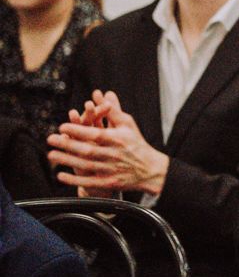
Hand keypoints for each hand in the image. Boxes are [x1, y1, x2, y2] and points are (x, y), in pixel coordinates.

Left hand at [47, 90, 168, 195]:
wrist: (150, 169)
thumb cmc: (136, 144)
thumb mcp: (127, 124)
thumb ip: (112, 109)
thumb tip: (103, 94)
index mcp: (118, 139)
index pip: (96, 134)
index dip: (79, 130)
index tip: (63, 126)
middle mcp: (114, 155)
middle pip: (88, 150)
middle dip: (68, 144)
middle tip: (50, 139)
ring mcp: (111, 170)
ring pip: (86, 166)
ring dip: (67, 161)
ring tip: (51, 154)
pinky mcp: (110, 182)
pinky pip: (90, 182)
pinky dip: (75, 180)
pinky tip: (61, 175)